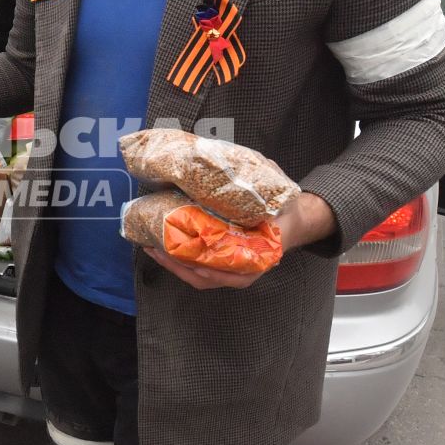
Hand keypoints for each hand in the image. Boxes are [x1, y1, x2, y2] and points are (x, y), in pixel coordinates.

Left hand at [145, 193, 335, 290]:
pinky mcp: (221, 263)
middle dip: (176, 263)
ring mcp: (231, 270)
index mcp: (258, 257)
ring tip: (150, 246)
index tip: (184, 254)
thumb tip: (244, 168)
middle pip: (203, 276)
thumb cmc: (283, 211)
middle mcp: (242, 270)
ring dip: (172, 263)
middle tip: (154, 246)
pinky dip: (179, 260)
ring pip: (197, 275)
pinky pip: (197, 268)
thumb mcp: (278, 198)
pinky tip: (162, 245)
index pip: (226, 270)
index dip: (204, 265)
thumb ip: (264, 185)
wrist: (294, 221)